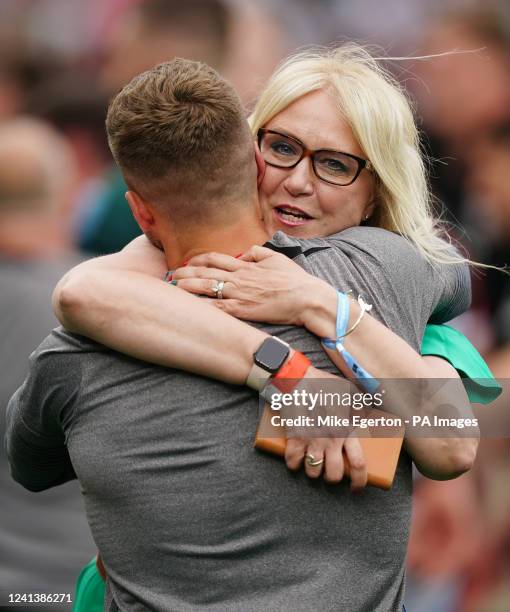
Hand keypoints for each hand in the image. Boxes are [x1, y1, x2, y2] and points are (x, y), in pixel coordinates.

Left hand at [171, 246, 330, 325]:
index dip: (196, 260)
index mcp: (246, 265)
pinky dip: (201, 308)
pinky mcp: (243, 311)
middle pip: (204, 272)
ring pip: (206, 288)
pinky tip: (188, 309)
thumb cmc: (294, 279)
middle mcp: (239, 278)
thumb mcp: (276, 257)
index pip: (214, 258)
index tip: (185, 263)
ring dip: (187, 288)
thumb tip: (243, 254)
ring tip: (172, 289)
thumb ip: (257, 253)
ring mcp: (240, 294)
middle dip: (184, 273)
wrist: (306, 298)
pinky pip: (217, 309)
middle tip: (169, 276)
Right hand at [279, 365, 367, 490]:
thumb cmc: (324, 383)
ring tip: (313, 464)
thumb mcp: (349, 391)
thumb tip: (368, 416)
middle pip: (334, 475)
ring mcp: (310, 441)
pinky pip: (292, 462)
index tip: (357, 487)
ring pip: (313, 472)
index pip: (358, 465)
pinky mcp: (293, 438)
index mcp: (346, 430)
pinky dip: (293, 464)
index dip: (359, 481)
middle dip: (333, 478)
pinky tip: (296, 458)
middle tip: (331, 472)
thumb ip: (360, 406)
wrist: (297, 378)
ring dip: (313, 472)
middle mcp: (330, 440)